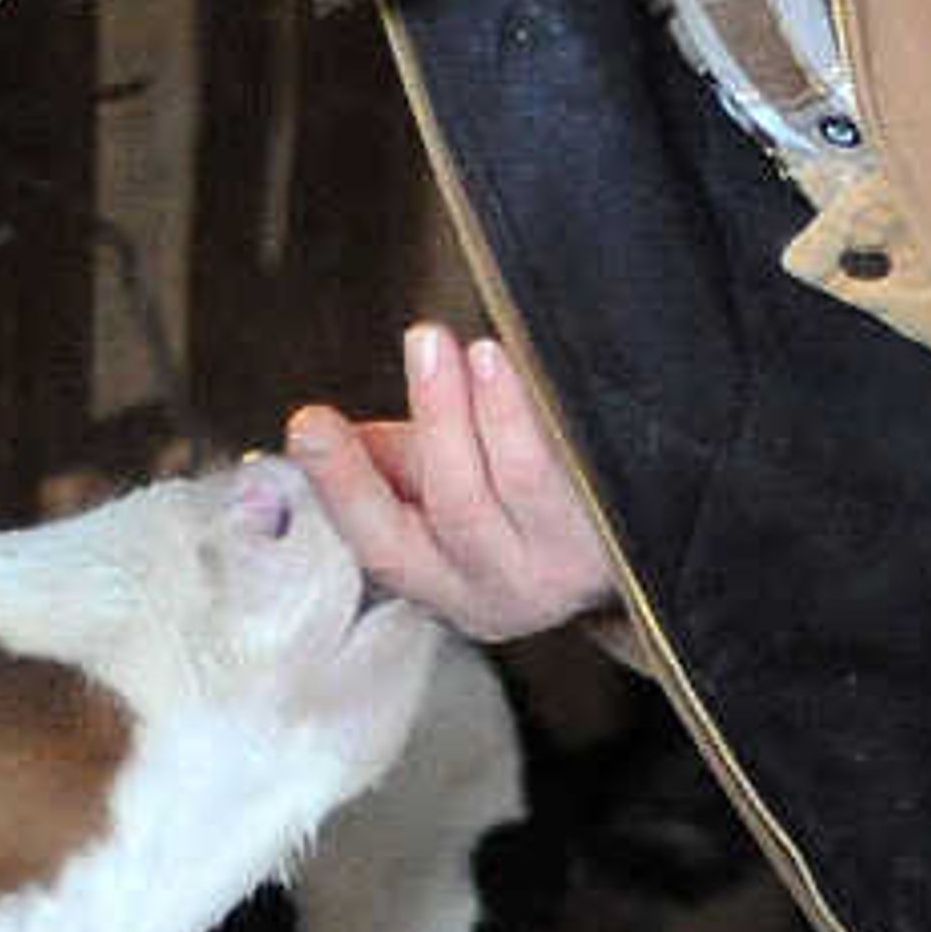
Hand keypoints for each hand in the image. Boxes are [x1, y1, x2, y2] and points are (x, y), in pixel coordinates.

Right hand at [284, 326, 618, 643]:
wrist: (620, 562)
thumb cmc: (510, 510)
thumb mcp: (435, 497)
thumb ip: (381, 465)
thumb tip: (314, 432)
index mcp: (438, 583)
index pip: (380, 539)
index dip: (342, 482)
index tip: (309, 423)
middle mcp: (500, 590)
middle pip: (458, 509)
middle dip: (436, 419)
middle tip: (424, 341)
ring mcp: (566, 567)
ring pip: (522, 485)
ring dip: (497, 411)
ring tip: (481, 352)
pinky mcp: (621, 536)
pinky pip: (585, 471)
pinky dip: (552, 418)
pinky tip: (532, 371)